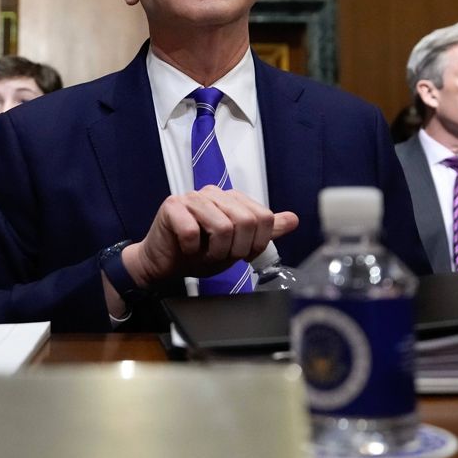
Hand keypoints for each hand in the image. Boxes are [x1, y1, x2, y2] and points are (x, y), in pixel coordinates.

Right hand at [124, 187, 298, 287]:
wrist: (164, 264)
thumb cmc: (199, 253)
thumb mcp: (237, 245)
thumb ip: (264, 232)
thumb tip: (293, 219)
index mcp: (232, 199)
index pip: (264, 216)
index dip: (258, 242)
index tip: (244, 254)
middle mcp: (214, 193)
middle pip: (246, 221)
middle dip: (237, 249)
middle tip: (222, 256)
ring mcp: (192, 197)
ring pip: (222, 227)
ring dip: (215, 251)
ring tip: (205, 254)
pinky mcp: (173, 206)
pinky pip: (193, 232)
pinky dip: (194, 249)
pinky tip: (188, 249)